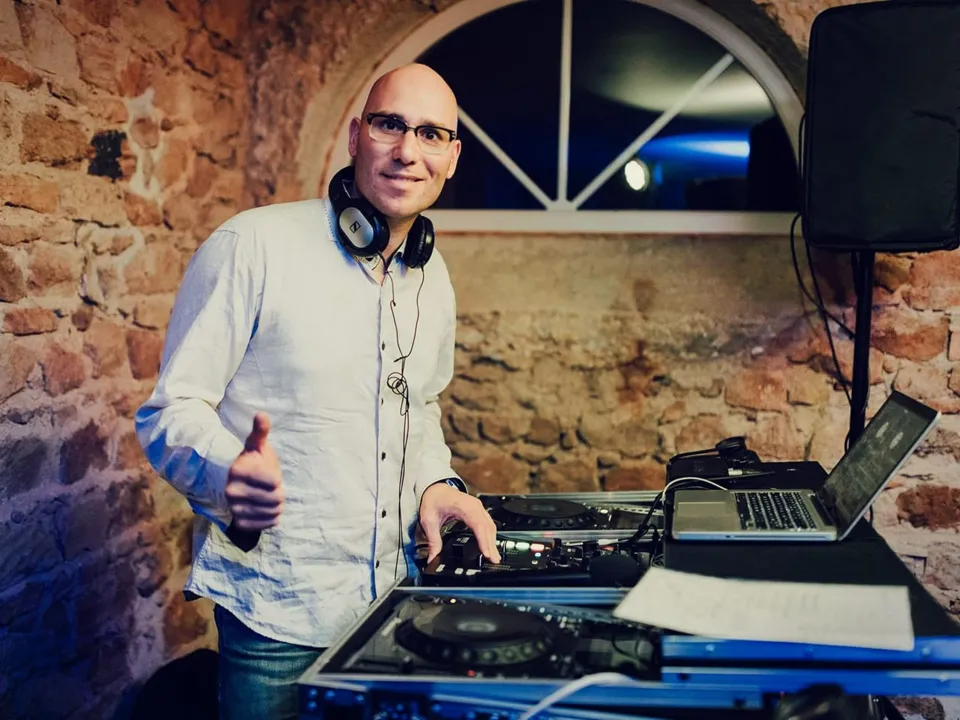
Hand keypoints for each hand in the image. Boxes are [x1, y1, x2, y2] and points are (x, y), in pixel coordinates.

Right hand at [225, 413, 283, 530]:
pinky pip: (268, 524)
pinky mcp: (240, 522)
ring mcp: (235, 508)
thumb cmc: (252, 461)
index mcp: (238, 471)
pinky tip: (264, 508)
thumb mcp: (256, 445)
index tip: (268, 473)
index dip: (276, 477)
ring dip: (277, 505)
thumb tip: (261, 414)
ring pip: (274, 512)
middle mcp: (232, 491)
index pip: (274, 481)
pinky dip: (271, 517)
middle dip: (279, 492)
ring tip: (268, 496)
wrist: (236, 483)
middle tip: (270, 487)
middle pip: (276, 498)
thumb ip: (260, 431)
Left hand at [419, 483, 500, 564]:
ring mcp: (478, 507)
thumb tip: (433, 556)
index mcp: (463, 506)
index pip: (477, 524)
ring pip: (490, 525)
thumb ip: (432, 540)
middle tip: (494, 560)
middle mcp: (474, 506)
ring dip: (493, 541)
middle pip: (487, 527)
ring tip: (494, 557)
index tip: (486, 552)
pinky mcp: (478, 511)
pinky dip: (490, 535)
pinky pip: (488, 523)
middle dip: (491, 544)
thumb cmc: (433, 499)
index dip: (483, 539)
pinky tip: (490, 545)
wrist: (435, 489)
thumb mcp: (429, 520)